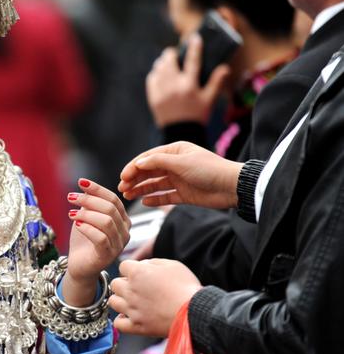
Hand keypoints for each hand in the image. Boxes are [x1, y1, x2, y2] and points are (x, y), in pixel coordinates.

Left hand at [63, 179, 130, 305]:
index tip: (81, 182)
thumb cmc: (84, 240)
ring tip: (71, 213)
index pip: (114, 199)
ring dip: (86, 214)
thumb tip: (85, 185)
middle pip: (110, 209)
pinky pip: (101, 238)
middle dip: (89, 199)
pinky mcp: (108, 255)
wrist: (79, 265)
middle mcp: (125, 231)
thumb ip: (89, 203)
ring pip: (106, 222)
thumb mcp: (86, 217)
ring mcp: (118, 245)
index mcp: (122, 220)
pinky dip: (87, 228)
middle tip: (71, 197)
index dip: (97, 189)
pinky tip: (76, 224)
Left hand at [109, 259, 201, 336]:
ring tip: (134, 302)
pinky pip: (118, 323)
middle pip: (115, 284)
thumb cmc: (186, 287)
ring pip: (113, 302)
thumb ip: (152, 262)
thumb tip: (142, 265)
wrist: (195, 312)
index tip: (141, 274)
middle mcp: (130, 291)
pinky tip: (131, 317)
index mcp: (137, 273)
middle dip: (125, 284)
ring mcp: (132, 309)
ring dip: (121, 300)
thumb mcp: (172, 264)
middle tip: (139, 289)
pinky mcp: (137, 326)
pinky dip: (122, 320)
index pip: (123, 266)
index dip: (132, 269)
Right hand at [118, 141, 242, 208]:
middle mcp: (175, 164)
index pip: (148, 158)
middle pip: (149, 172)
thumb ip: (158, 162)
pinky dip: (155, 199)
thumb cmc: (209, 169)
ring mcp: (179, 180)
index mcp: (174, 151)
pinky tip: (144, 202)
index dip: (134, 167)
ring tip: (128, 196)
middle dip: (134, 179)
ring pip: (155, 184)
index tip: (123, 176)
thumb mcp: (181, 162)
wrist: (232, 187)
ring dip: (141, 189)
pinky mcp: (184, 194)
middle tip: (122, 188)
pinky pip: (165, 196)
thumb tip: (139, 163)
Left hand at [146, 35, 229, 126]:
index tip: (194, 38)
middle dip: (172, 54)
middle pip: (170, 60)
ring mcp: (161, 91)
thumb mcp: (209, 99)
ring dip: (163, 62)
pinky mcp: (153, 96)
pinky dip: (156, 73)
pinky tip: (160, 73)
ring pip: (159, 68)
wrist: (180, 132)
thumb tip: (225, 67)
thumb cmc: (197, 115)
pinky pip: (151, 78)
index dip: (194, 47)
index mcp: (189, 86)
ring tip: (168, 61)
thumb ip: (216, 82)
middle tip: (175, 53)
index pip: (193, 61)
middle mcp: (174, 86)